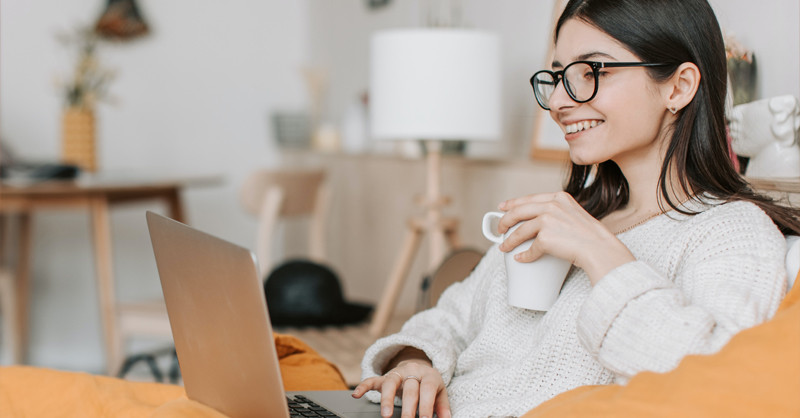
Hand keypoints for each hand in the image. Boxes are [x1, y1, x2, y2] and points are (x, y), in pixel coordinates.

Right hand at [352, 359, 450, 417]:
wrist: (418, 366)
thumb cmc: (429, 384)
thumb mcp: (440, 392)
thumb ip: (442, 406)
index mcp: (428, 375)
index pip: (428, 389)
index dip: (427, 404)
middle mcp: (412, 372)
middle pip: (409, 388)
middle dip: (408, 407)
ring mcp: (396, 374)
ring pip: (390, 383)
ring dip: (387, 399)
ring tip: (386, 415)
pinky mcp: (384, 377)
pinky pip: (372, 380)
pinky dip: (363, 386)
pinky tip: (356, 394)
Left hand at [497, 191, 633, 283]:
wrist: (600, 249)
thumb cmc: (591, 236)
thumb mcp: (575, 214)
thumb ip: (559, 212)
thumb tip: (539, 221)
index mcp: (559, 197)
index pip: (529, 198)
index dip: (513, 203)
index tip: (502, 207)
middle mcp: (552, 205)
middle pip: (519, 211)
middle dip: (505, 221)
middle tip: (499, 229)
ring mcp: (548, 220)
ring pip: (520, 231)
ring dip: (509, 240)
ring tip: (504, 247)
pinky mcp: (546, 237)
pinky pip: (530, 249)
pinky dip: (524, 255)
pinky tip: (520, 258)